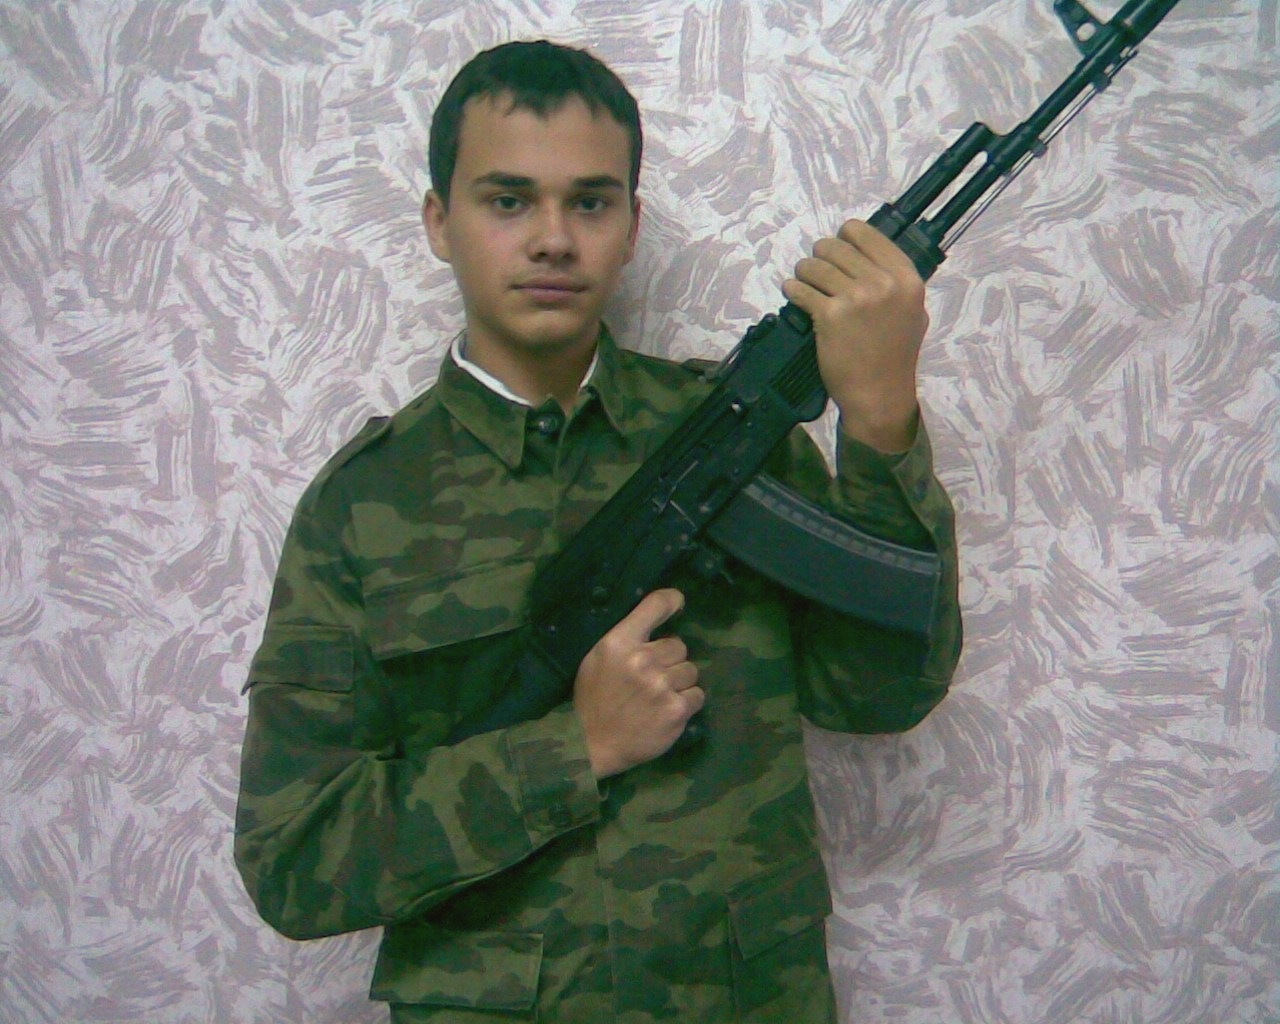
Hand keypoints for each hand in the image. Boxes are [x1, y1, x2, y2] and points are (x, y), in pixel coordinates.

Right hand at [572, 589, 702, 778]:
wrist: (591, 745)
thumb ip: (625, 639)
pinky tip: (668, 710)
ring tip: (659, 696)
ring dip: (679, 682)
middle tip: (653, 676)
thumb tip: (656, 623)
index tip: (678, 603)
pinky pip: (697, 695)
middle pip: (679, 645)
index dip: (673, 600)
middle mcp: (643, 659)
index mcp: (619, 641)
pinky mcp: (676, 710)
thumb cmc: (592, 699)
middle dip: (670, 659)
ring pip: (690, 670)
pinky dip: (686, 702)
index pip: (657, 604)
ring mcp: (661, 686)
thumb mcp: (597, 658)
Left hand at [781, 219, 928, 452]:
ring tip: (804, 281)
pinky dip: (792, 290)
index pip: (865, 233)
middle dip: (820, 255)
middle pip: (835, 246)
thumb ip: (897, 283)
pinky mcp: (830, 315)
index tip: (837, 246)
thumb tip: (870, 257)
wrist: (880, 394)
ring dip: (804, 272)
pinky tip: (793, 294)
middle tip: (816, 269)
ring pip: (813, 264)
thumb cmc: (895, 356)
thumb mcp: (913, 312)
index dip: (845, 235)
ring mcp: (856, 298)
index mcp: (906, 278)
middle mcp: (883, 283)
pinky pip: (800, 289)